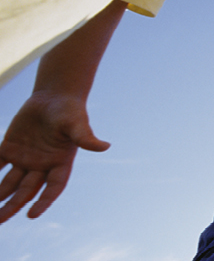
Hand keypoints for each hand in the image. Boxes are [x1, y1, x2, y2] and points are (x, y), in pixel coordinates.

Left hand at [0, 93, 109, 222]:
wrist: (54, 96)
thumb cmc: (70, 110)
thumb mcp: (76, 123)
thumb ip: (85, 137)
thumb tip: (105, 147)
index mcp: (60, 163)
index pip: (52, 188)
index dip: (43, 202)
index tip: (32, 215)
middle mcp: (41, 165)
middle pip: (26, 191)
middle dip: (13, 206)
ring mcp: (25, 158)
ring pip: (9, 183)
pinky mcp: (10, 148)